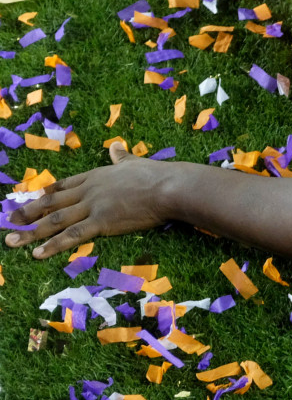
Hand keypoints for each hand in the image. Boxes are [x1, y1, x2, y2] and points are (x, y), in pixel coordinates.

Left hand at [3, 142, 170, 258]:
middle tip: (9, 221)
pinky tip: (37, 254)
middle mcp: (89, 190)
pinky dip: (53, 245)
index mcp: (98, 175)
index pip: (66, 185)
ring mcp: (93, 206)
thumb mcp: (136, 162)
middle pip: (53, 202)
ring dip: (31, 231)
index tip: (36, 198)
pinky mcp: (101, 222)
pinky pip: (71, 235)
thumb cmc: (158, 175)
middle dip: (29, 212)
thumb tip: (117, 146)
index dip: (49, 193)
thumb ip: (123, 157)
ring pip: (54, 220)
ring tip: (11, 240)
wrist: (168, 187)